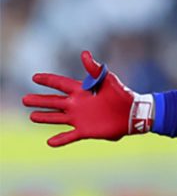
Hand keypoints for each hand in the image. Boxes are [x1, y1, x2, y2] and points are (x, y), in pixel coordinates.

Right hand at [22, 51, 152, 146]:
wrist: (133, 113)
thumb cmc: (122, 95)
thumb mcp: (108, 80)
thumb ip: (95, 69)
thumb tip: (84, 53)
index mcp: (82, 91)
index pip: (61, 84)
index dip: (48, 80)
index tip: (35, 77)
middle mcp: (77, 104)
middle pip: (54, 101)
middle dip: (40, 100)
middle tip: (25, 99)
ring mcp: (80, 118)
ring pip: (57, 118)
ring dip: (45, 117)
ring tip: (32, 116)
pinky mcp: (85, 131)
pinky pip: (69, 136)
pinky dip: (60, 140)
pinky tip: (50, 142)